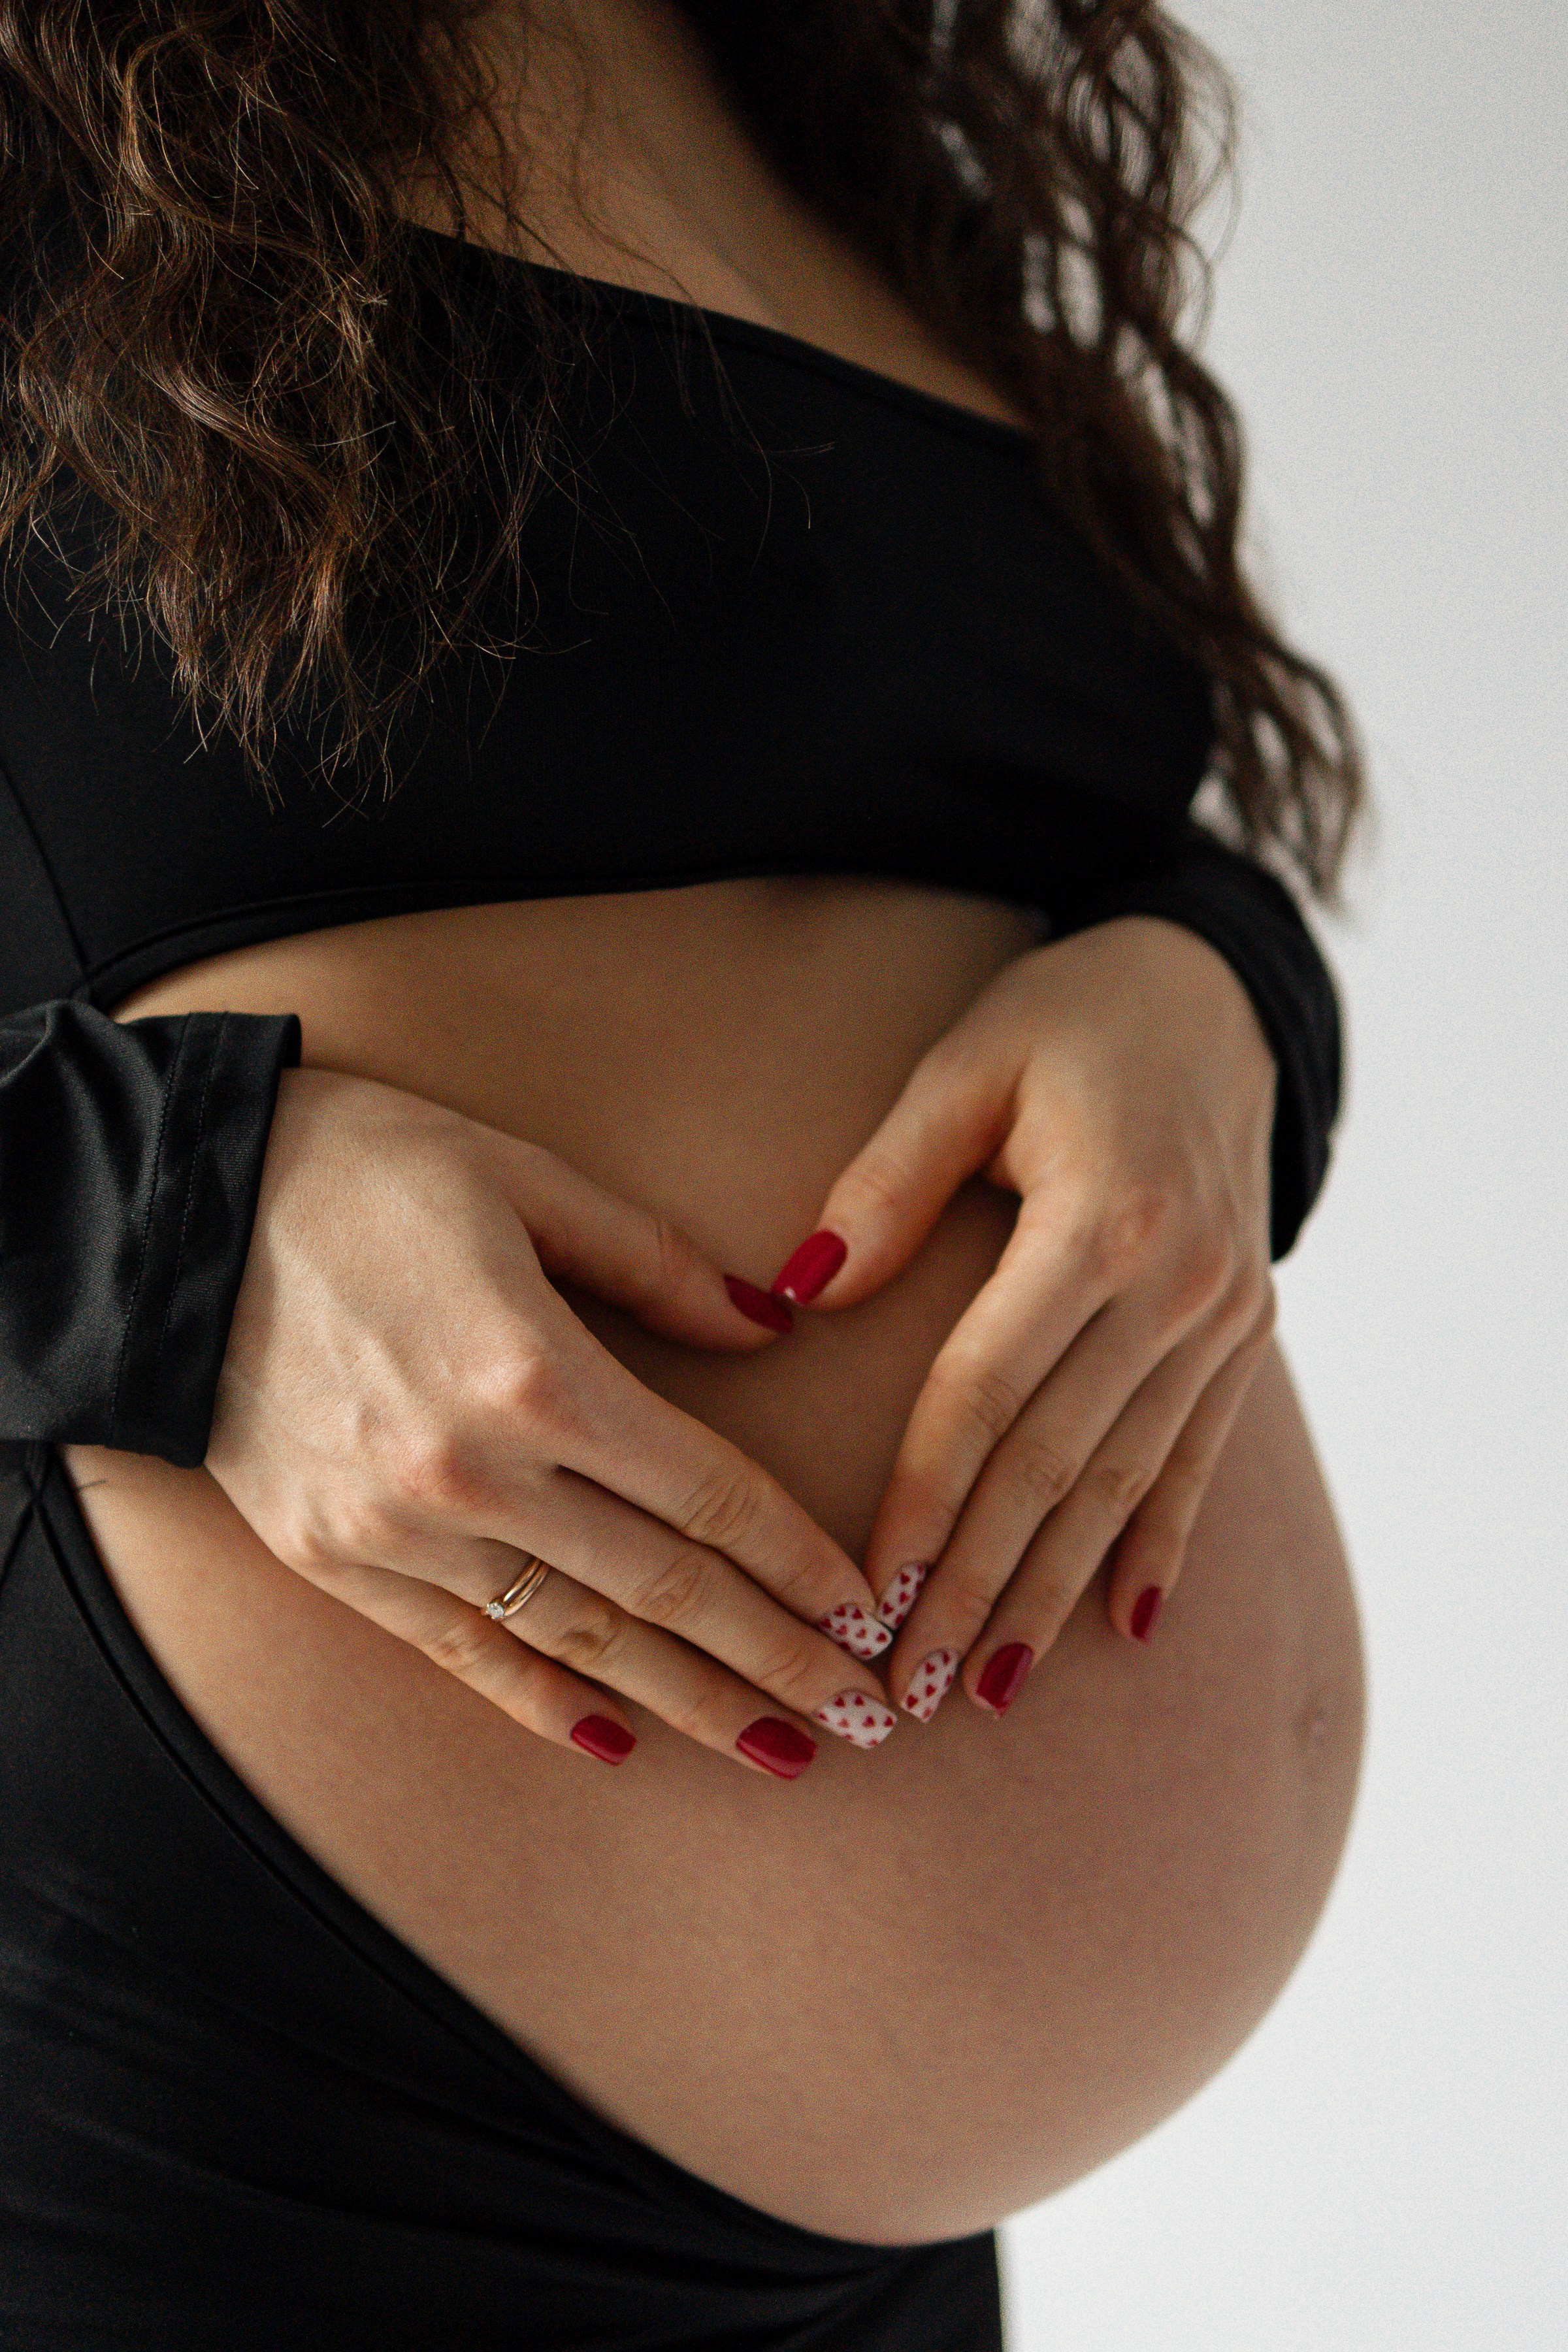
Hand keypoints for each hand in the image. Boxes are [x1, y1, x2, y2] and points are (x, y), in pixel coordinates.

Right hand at [206, 1067, 899, 1775]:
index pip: (709, 1492)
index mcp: (538, 1372)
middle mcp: (475, 1473)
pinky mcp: (335, 1561)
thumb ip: (656, 1266)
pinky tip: (617, 1741)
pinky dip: (543, 1704)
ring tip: (774, 1747)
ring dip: (686, 1702)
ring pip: (577, 1640)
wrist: (171, 1217)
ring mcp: (398, 1530)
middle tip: (869, 1716)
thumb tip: (768, 1328)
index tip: (871, 1611)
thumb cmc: (362, 1172)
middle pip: (665, 1588)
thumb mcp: (525, 1182)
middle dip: (779, 1659)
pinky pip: (463, 1656)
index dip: (801, 1562)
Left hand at [768, 918, 1277, 1718]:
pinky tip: (1128, 1628)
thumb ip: (886, 1182)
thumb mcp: (966, 1067)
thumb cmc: (1066, 1019)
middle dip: (978, 1586)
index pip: (987, 1396)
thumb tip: (801, 1290)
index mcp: (1099, 1221)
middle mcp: (1176, 1285)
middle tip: (909, 1686)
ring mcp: (1224, 1316)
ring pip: (1125, 1482)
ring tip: (993, 1683)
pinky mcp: (1245, 1329)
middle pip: (1055, 1465)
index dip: (924, 1504)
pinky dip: (1161, 1544)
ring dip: (1057, 1591)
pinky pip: (1198, 1456)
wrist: (1212, 992)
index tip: (868, 1599)